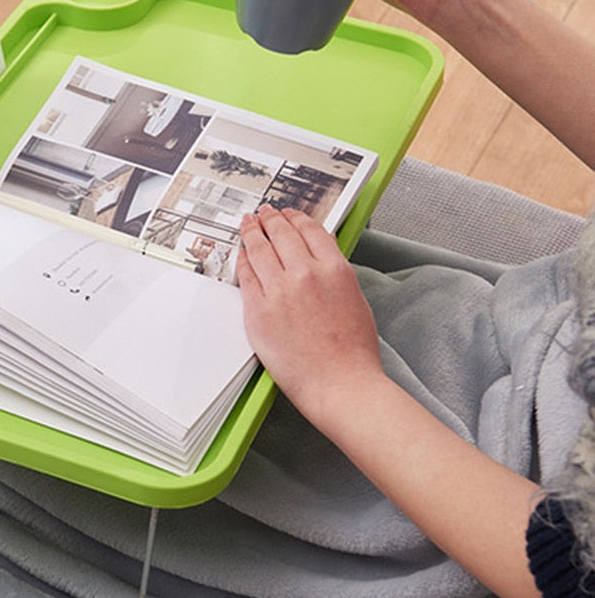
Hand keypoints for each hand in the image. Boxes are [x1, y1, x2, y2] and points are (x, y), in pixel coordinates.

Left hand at [236, 206, 383, 422]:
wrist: (339, 384)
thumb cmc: (352, 352)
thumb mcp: (355, 299)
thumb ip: (335, 274)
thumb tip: (320, 257)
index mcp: (335, 269)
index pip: (311, 230)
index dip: (296, 218)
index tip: (289, 214)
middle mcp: (306, 274)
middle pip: (281, 233)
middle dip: (271, 219)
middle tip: (264, 213)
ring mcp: (279, 291)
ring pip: (259, 249)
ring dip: (252, 232)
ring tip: (248, 224)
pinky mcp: (258, 310)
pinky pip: (245, 276)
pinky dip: (242, 261)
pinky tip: (241, 255)